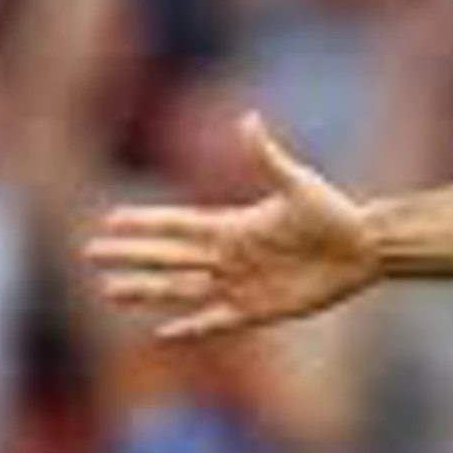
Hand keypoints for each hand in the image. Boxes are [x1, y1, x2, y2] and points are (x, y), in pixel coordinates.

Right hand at [83, 113, 378, 343]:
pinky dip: (190, 327)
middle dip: (130, 256)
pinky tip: (162, 334)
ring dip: (146, 290)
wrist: (363, 249)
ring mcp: (240, 284)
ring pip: (180, 289)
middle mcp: (228, 256)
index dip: (144, 222)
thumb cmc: (333, 212)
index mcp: (232, 225)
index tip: (108, 219)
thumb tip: (247, 119)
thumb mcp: (297, 184)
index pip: (176, 224)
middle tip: (89, 255)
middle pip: (167, 257)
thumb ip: (266, 156)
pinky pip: (216, 321)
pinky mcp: (259, 310)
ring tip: (109, 291)